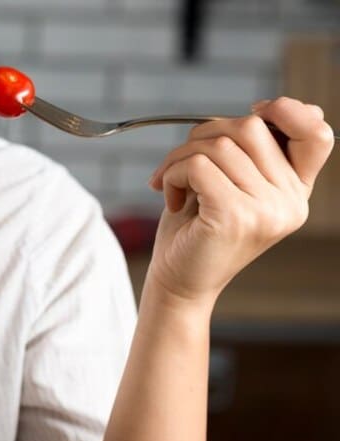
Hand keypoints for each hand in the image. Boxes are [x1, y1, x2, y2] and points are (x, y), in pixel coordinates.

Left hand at [147, 97, 334, 303]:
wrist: (178, 282)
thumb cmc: (196, 230)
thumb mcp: (229, 184)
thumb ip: (248, 152)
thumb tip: (262, 110)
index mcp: (294, 191)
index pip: (317, 134)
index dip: (288, 111)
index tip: (253, 112)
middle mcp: (290, 202)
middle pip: (252, 128)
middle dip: (204, 134)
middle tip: (180, 163)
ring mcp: (266, 211)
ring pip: (220, 144)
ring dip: (180, 158)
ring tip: (171, 184)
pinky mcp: (235, 217)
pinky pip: (199, 166)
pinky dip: (173, 174)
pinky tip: (172, 197)